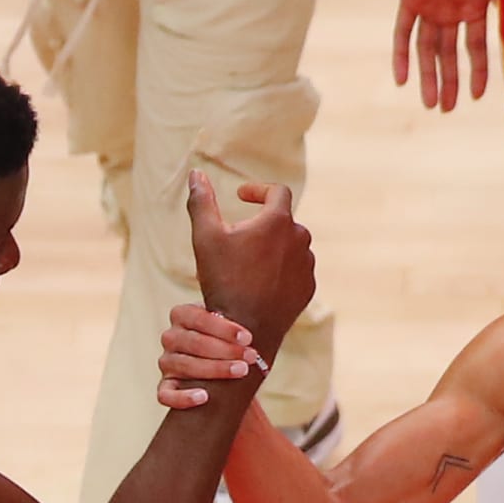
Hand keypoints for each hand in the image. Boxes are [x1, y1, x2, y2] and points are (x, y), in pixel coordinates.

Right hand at [158, 306, 258, 408]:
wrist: (224, 371)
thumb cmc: (230, 342)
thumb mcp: (230, 326)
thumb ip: (235, 316)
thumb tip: (259, 310)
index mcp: (182, 315)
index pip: (198, 318)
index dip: (223, 329)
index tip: (248, 338)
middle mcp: (170, 337)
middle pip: (194, 342)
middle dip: (225, 350)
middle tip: (251, 356)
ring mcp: (166, 363)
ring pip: (185, 366)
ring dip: (215, 369)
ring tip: (241, 371)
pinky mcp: (165, 387)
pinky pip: (166, 395)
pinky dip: (183, 397)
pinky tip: (204, 397)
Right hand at [186, 170, 314, 358]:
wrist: (246, 329)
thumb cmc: (224, 281)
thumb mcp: (205, 238)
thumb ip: (201, 202)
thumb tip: (195, 173)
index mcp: (278, 221)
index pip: (277, 191)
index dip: (258, 190)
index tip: (242, 197)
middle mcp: (300, 240)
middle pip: (283, 220)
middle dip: (262, 223)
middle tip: (239, 238)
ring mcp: (307, 266)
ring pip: (291, 246)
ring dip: (273, 247)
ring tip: (248, 263)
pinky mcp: (308, 288)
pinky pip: (296, 270)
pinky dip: (281, 269)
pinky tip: (260, 281)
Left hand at [391, 0, 493, 111]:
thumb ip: (503, 11)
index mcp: (473, 6)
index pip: (476, 46)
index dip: (477, 71)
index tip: (476, 96)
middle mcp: (450, 9)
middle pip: (446, 52)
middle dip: (447, 82)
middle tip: (446, 109)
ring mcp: (429, 6)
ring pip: (425, 48)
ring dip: (427, 77)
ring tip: (430, 105)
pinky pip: (401, 31)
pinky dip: (400, 56)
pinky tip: (401, 82)